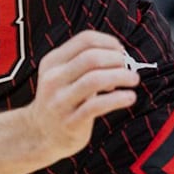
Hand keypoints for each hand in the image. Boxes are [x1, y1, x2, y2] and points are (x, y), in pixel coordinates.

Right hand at [27, 30, 138, 161]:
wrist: (41, 133)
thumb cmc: (62, 99)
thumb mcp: (64, 76)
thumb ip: (86, 64)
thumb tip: (121, 58)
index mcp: (52, 62)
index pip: (84, 40)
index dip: (108, 42)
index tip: (121, 51)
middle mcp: (53, 78)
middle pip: (91, 57)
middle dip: (116, 59)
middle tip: (128, 66)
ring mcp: (60, 101)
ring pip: (95, 79)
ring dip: (121, 76)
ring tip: (133, 79)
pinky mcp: (70, 122)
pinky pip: (97, 106)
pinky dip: (118, 99)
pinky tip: (130, 97)